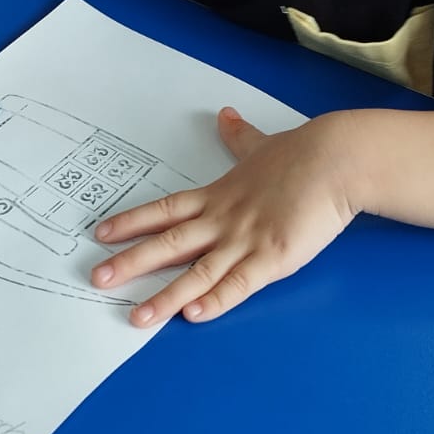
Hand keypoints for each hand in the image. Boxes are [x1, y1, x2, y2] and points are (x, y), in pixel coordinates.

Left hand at [91, 107, 358, 324]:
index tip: (101, 233)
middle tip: (97, 278)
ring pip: (197, 272)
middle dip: (131, 263)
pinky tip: (193, 316)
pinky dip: (215, 301)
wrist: (336, 160)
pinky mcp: (273, 258)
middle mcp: (224, 220)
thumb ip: (239, 137)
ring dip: (165, 297)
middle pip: (168, 243)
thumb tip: (225, 116)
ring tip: (138, 317)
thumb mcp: (261, 145)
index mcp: (218, 197)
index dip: (131, 222)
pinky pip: (238, 284)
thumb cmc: (303, 154)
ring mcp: (246, 240)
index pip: (164, 211)